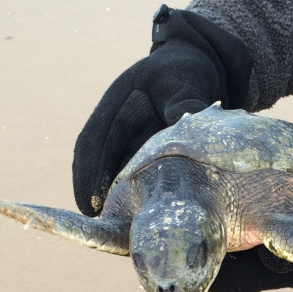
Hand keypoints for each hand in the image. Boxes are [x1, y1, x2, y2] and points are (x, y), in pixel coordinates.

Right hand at [72, 5, 251, 215]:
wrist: (203, 63)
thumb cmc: (187, 69)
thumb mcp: (183, 80)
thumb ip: (183, 104)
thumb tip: (189, 129)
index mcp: (118, 102)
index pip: (94, 141)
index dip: (88, 173)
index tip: (90, 202)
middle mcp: (119, 122)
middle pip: (102, 163)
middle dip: (98, 194)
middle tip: (102, 226)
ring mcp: (134, 137)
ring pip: (120, 172)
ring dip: (120, 197)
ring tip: (122, 228)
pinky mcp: (151, 149)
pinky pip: (142, 173)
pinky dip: (142, 193)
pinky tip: (146, 215)